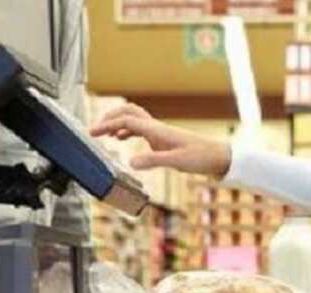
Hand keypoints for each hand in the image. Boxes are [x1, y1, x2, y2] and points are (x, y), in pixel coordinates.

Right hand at [89, 103, 231, 176]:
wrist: (219, 157)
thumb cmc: (201, 157)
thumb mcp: (176, 161)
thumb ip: (153, 161)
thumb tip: (130, 162)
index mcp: (157, 130)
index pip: (125, 121)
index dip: (106, 125)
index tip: (91, 133)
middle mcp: (156, 127)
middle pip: (127, 112)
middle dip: (109, 117)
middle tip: (95, 130)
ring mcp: (160, 132)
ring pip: (133, 119)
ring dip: (117, 123)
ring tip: (104, 135)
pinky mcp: (163, 139)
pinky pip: (140, 128)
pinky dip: (127, 130)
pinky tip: (122, 140)